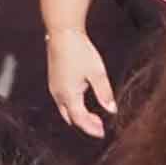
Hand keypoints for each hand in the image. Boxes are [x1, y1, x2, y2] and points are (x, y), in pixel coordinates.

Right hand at [46, 22, 118, 137]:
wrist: (62, 32)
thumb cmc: (79, 50)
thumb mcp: (97, 73)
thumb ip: (104, 93)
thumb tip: (112, 110)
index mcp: (69, 94)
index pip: (80, 119)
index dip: (91, 128)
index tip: (102, 133)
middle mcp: (58, 94)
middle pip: (71, 117)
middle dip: (85, 124)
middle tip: (99, 127)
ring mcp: (54, 87)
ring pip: (65, 110)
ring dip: (78, 116)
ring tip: (93, 116)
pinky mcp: (53, 80)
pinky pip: (62, 101)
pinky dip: (72, 107)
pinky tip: (82, 102)